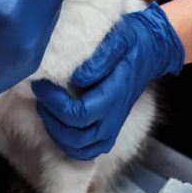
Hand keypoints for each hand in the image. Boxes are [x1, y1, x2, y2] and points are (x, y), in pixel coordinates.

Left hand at [31, 2, 184, 159]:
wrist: (150, 51)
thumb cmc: (130, 43)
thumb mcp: (117, 40)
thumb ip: (100, 58)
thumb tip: (77, 77)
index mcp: (114, 95)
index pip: (79, 113)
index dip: (54, 102)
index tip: (42, 84)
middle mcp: (114, 117)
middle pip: (75, 135)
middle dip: (50, 116)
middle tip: (41, 93)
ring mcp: (112, 127)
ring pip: (79, 147)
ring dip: (55, 131)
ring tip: (46, 107)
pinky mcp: (108, 131)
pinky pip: (86, 151)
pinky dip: (67, 144)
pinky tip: (57, 123)